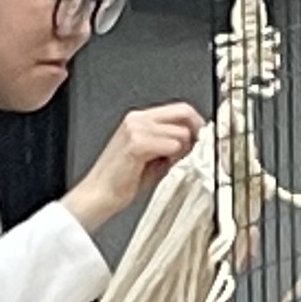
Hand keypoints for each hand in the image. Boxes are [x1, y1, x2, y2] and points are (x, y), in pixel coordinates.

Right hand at [65, 103, 203, 229]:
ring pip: (181, 133)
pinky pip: (172, 146)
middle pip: (184, 113)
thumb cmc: (122, 179)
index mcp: (139, 118)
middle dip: (193, 134)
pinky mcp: (137, 144)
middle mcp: (137, 119)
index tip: (201, 137)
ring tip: (164, 163)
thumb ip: (171, 142)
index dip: (196, 122)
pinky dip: (172, 157)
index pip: (180, 108)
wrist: (99, 194)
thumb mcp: (152, 155)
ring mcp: (136, 129)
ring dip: (180, 150)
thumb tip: (195, 139)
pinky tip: (158, 166)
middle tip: (189, 151)